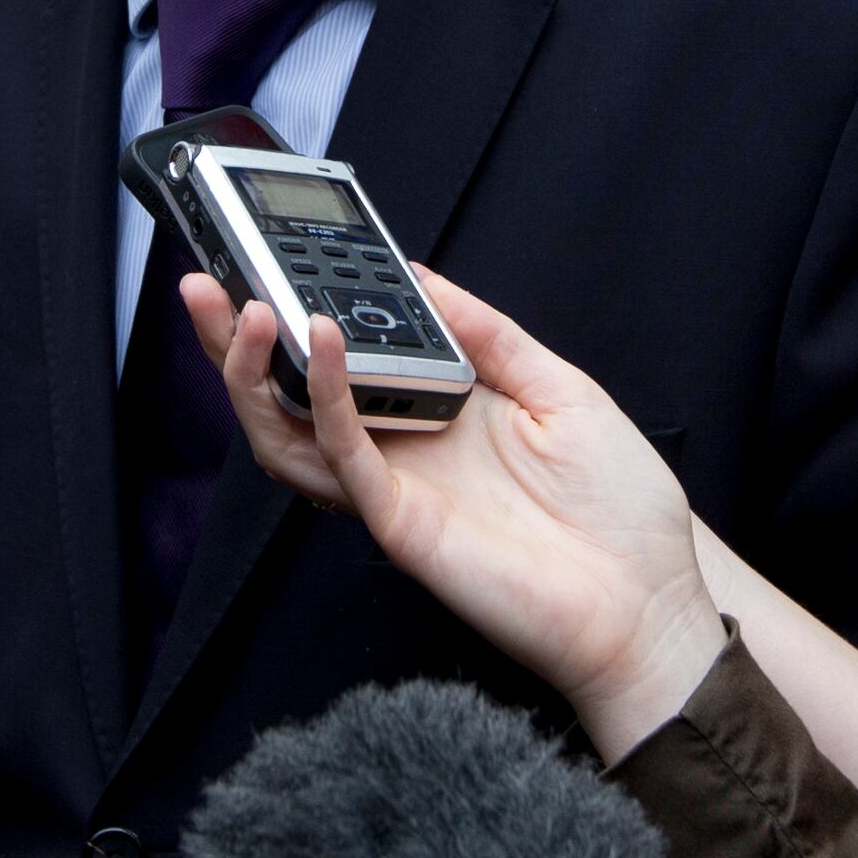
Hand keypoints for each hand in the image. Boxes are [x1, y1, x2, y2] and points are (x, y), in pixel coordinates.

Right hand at [189, 269, 727, 759]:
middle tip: (206, 282)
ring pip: (288, 434)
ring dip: (253, 372)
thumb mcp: (559, 388)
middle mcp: (398, 453)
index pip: (342, 362)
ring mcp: (393, 491)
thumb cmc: (619, 508)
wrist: (651, 600)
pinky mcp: (399, 523)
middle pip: (288, 398)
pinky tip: (320, 340)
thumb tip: (421, 276)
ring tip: (246, 308)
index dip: (298, 315)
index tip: (267, 257)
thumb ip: (487, 334)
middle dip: (236, 344)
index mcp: (431, 417)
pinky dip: (322, 394)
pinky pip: (342, 453)